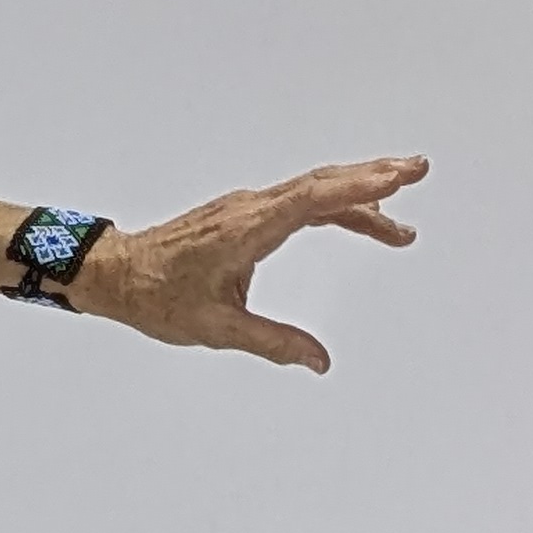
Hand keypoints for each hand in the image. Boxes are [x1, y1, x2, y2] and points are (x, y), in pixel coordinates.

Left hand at [79, 156, 425, 371]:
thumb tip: (320, 362)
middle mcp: (250, 210)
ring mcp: (246, 208)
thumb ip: (273, 343)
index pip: (312, 200)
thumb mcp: (217, 329)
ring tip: (401, 212)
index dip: (358, 187)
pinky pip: (297, 201)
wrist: (114, 274)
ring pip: (311, 191)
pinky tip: (359, 218)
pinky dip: (333, 205)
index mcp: (247, 230)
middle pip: (320, 184)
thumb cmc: (156, 298)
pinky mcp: (242, 215)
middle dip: (372, 177)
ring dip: (358, 194)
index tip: (397, 177)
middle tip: (418, 170)